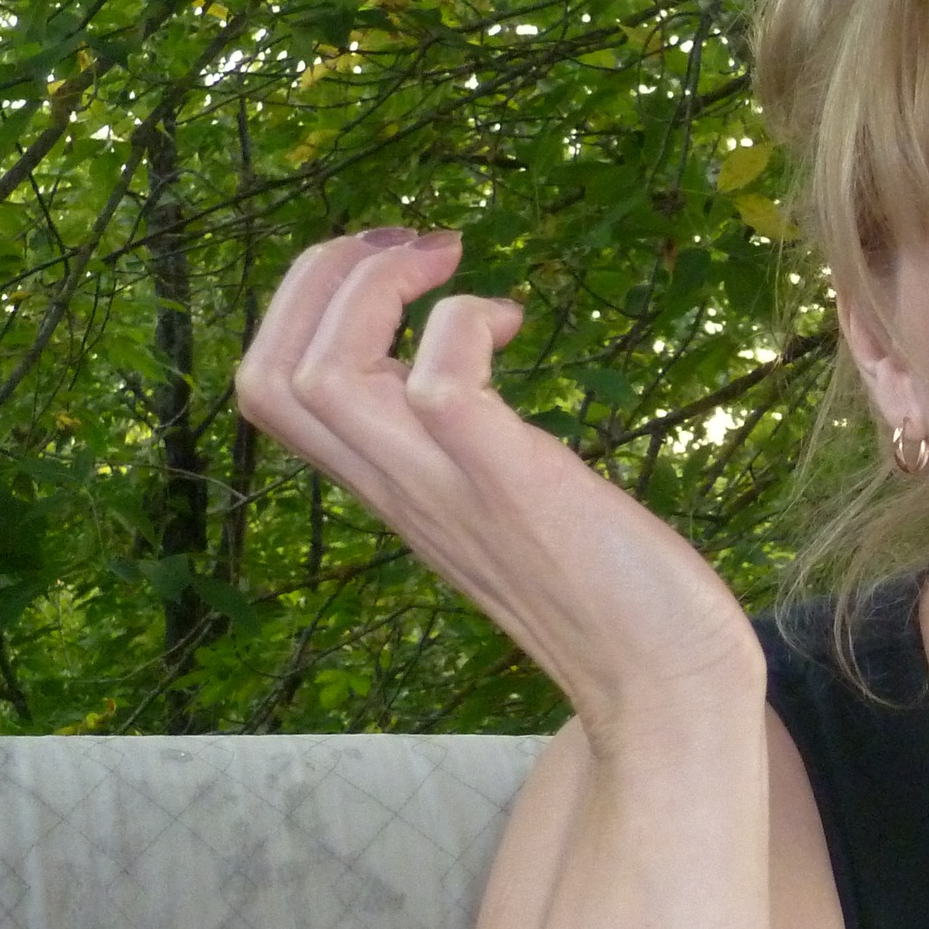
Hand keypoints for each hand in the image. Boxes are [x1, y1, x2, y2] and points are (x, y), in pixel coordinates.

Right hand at [237, 228, 761, 729]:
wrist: (663, 682)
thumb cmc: (603, 587)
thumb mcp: (494, 499)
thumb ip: (448, 446)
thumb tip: (430, 367)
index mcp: (391, 487)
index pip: (267, 390)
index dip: (303, 303)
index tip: (392, 268)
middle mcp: (400, 490)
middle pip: (264, 374)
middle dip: (320, 273)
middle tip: (414, 246)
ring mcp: (450, 492)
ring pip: (319, 377)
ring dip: (373, 288)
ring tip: (450, 266)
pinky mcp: (516, 489)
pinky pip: (442, 389)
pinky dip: (465, 326)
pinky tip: (516, 324)